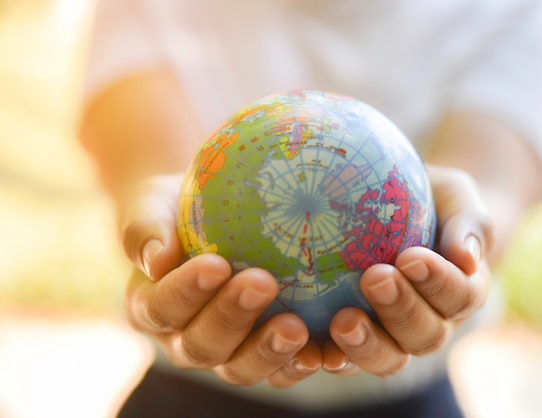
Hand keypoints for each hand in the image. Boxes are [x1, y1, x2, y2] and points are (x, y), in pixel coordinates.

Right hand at [121, 174, 322, 387]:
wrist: (209, 223)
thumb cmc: (177, 211)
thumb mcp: (152, 206)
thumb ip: (146, 228)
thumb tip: (157, 258)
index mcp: (151, 309)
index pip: (161, 308)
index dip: (186, 292)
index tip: (215, 263)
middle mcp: (184, 340)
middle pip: (202, 346)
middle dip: (232, 318)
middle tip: (262, 283)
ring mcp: (225, 354)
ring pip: (241, 368)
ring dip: (268, 350)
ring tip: (296, 327)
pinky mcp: (262, 355)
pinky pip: (280, 370)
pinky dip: (301, 364)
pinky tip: (327, 351)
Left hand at [324, 166, 493, 376]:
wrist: (399, 211)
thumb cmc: (430, 199)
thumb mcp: (453, 195)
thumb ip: (467, 222)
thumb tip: (466, 258)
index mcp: (461, 291)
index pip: (460, 296)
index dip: (439, 282)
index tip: (410, 256)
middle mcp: (432, 323)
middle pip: (426, 335)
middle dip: (402, 310)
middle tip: (375, 279)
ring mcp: (394, 338)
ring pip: (389, 358)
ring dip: (367, 344)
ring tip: (342, 321)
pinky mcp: (356, 342)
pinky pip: (346, 360)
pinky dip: (331, 358)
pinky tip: (310, 349)